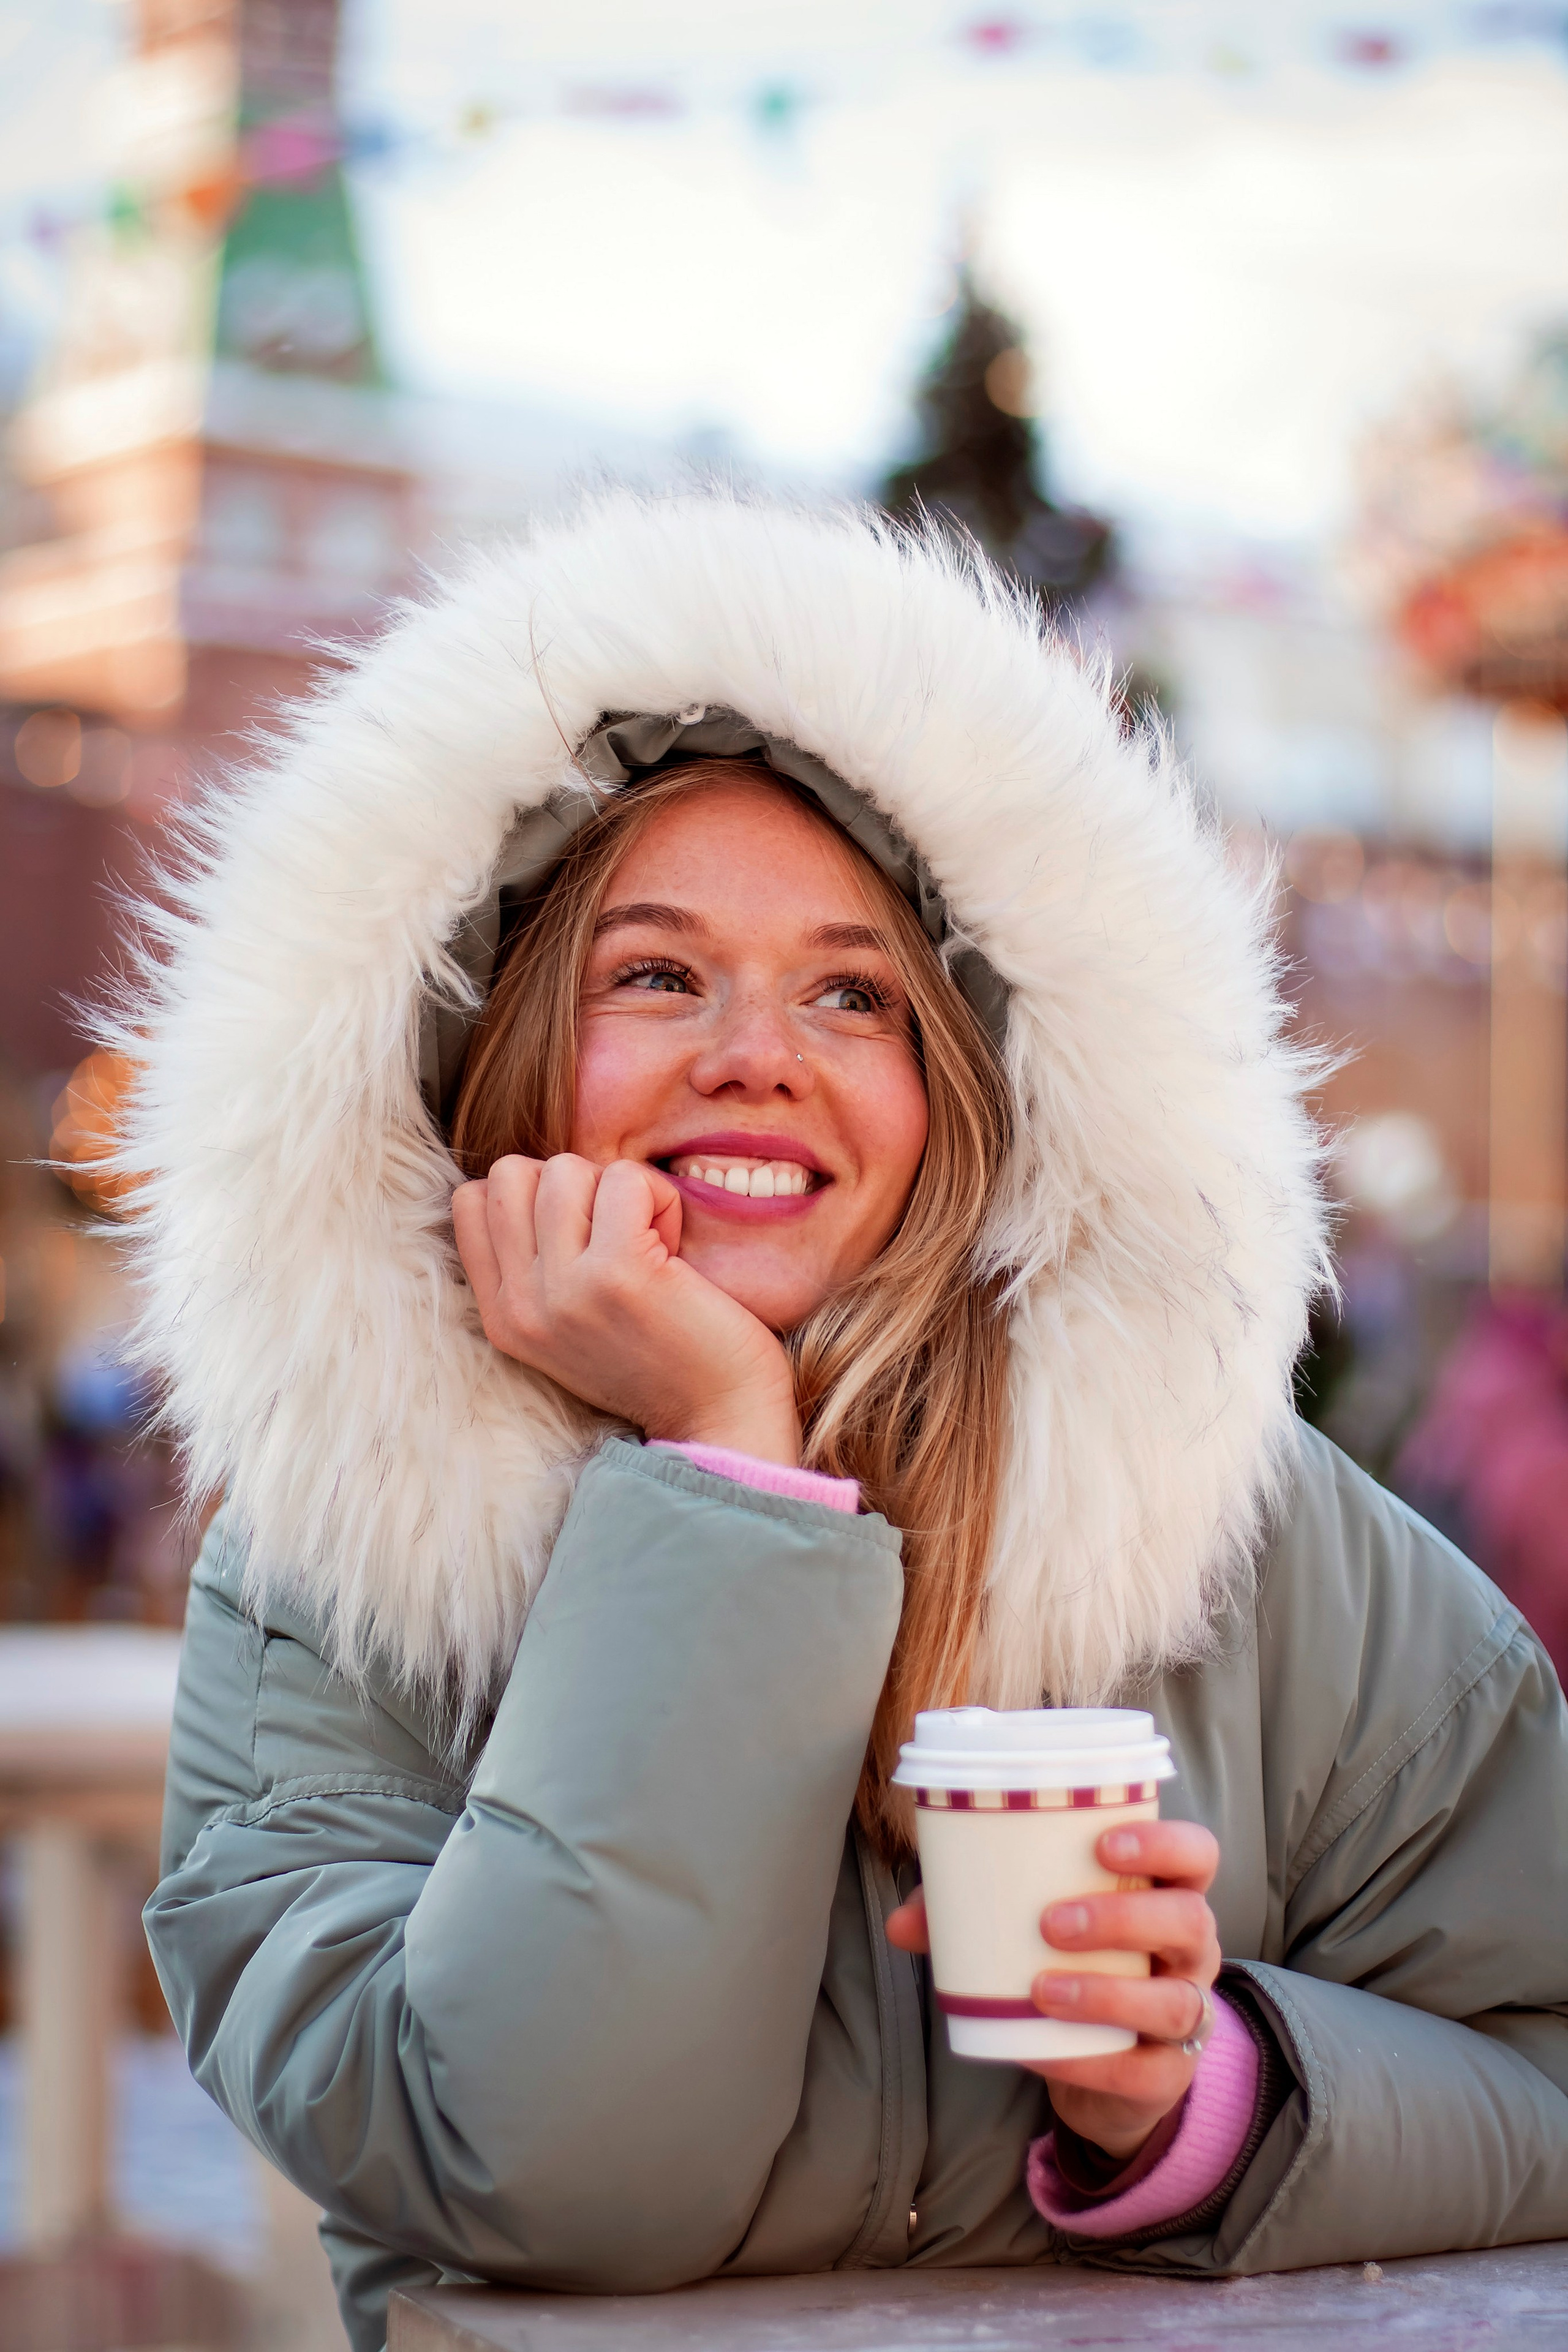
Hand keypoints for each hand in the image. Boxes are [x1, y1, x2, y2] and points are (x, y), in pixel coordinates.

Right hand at [453, 1154, 800, 1463]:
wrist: (718, 1421)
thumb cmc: (661, 1359)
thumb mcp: (570, 1322)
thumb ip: (538, 1263)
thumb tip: (538, 1177)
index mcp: (503, 1316)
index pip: (473, 1202)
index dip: (533, 1194)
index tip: (581, 1235)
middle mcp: (522, 1305)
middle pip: (511, 1174)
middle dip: (572, 1184)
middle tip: (616, 1234)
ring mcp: (565, 1289)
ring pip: (565, 1168)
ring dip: (618, 1190)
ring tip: (648, 1243)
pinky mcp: (619, 1272)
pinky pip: (625, 1179)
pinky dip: (659, 1197)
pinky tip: (673, 1247)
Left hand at [885, 1819, 1220, 2162]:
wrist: (1097, 2066)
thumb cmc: (1070, 1965)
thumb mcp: (1028, 1930)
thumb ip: (968, 1915)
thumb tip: (900, 1922)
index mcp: (1164, 1894)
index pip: (1196, 1853)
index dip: (1164, 1843)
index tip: (1103, 1844)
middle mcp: (1190, 1951)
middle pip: (1191, 1920)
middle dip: (1123, 1917)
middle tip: (1050, 1921)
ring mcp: (1189, 2015)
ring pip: (1177, 2001)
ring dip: (1107, 1994)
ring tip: (1041, 1989)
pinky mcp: (1168, 2076)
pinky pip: (1146, 2071)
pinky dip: (1091, 2061)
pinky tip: (1044, 2049)